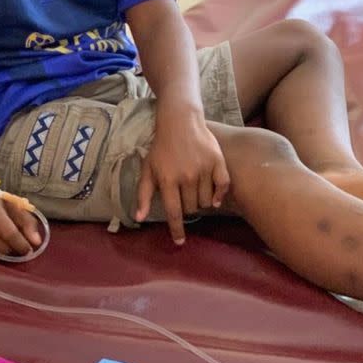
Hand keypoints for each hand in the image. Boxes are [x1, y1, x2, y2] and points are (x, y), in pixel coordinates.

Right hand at [0, 194, 42, 257]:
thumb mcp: (12, 205)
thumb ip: (26, 221)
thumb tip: (37, 242)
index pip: (9, 233)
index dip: (21, 244)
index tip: (29, 250)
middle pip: (0, 247)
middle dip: (13, 250)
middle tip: (19, 249)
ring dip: (3, 255)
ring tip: (8, 249)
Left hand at [135, 107, 229, 244]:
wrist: (180, 121)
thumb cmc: (161, 147)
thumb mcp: (148, 168)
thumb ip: (143, 193)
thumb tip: (139, 218)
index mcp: (167, 179)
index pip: (174, 212)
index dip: (177, 230)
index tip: (180, 242)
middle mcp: (186, 176)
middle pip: (191, 208)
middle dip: (186, 207)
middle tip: (183, 195)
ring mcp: (204, 169)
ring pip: (207, 201)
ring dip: (201, 201)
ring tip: (195, 189)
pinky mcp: (218, 162)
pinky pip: (223, 187)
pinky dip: (219, 195)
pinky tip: (214, 196)